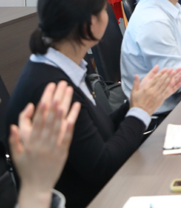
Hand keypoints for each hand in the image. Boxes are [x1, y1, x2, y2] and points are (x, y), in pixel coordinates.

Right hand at [11, 81, 80, 207]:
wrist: (37, 186)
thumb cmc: (26, 168)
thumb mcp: (16, 154)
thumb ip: (14, 139)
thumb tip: (14, 125)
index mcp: (31, 142)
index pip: (38, 121)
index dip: (43, 107)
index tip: (47, 94)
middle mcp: (44, 143)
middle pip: (51, 118)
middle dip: (56, 100)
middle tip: (60, 85)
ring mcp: (55, 146)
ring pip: (61, 123)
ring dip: (65, 106)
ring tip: (69, 92)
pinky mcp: (64, 150)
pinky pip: (69, 134)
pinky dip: (72, 122)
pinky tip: (76, 109)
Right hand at [130, 65, 180, 115]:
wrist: (140, 113)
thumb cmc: (136, 103)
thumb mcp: (134, 92)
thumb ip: (136, 82)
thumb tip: (136, 75)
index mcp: (147, 88)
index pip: (155, 79)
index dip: (161, 73)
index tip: (165, 69)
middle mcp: (153, 91)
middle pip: (162, 81)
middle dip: (168, 74)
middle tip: (172, 69)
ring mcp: (158, 95)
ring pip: (166, 85)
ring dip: (171, 79)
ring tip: (174, 74)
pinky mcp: (161, 99)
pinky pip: (168, 92)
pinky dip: (173, 87)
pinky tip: (176, 84)